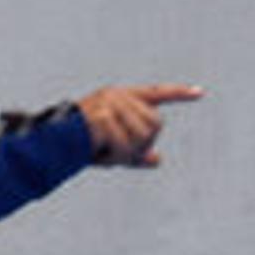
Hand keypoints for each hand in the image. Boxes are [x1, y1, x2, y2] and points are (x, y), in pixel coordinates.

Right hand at [76, 82, 202, 166]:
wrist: (53, 144)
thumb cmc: (81, 146)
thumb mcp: (113, 150)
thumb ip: (136, 153)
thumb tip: (158, 160)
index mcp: (123, 98)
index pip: (157, 93)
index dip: (180, 94)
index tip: (201, 93)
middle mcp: (119, 95)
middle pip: (156, 125)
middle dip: (141, 145)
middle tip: (116, 152)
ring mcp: (111, 103)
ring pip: (144, 135)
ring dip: (129, 152)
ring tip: (106, 151)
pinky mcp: (103, 116)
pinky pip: (126, 144)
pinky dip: (118, 156)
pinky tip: (101, 153)